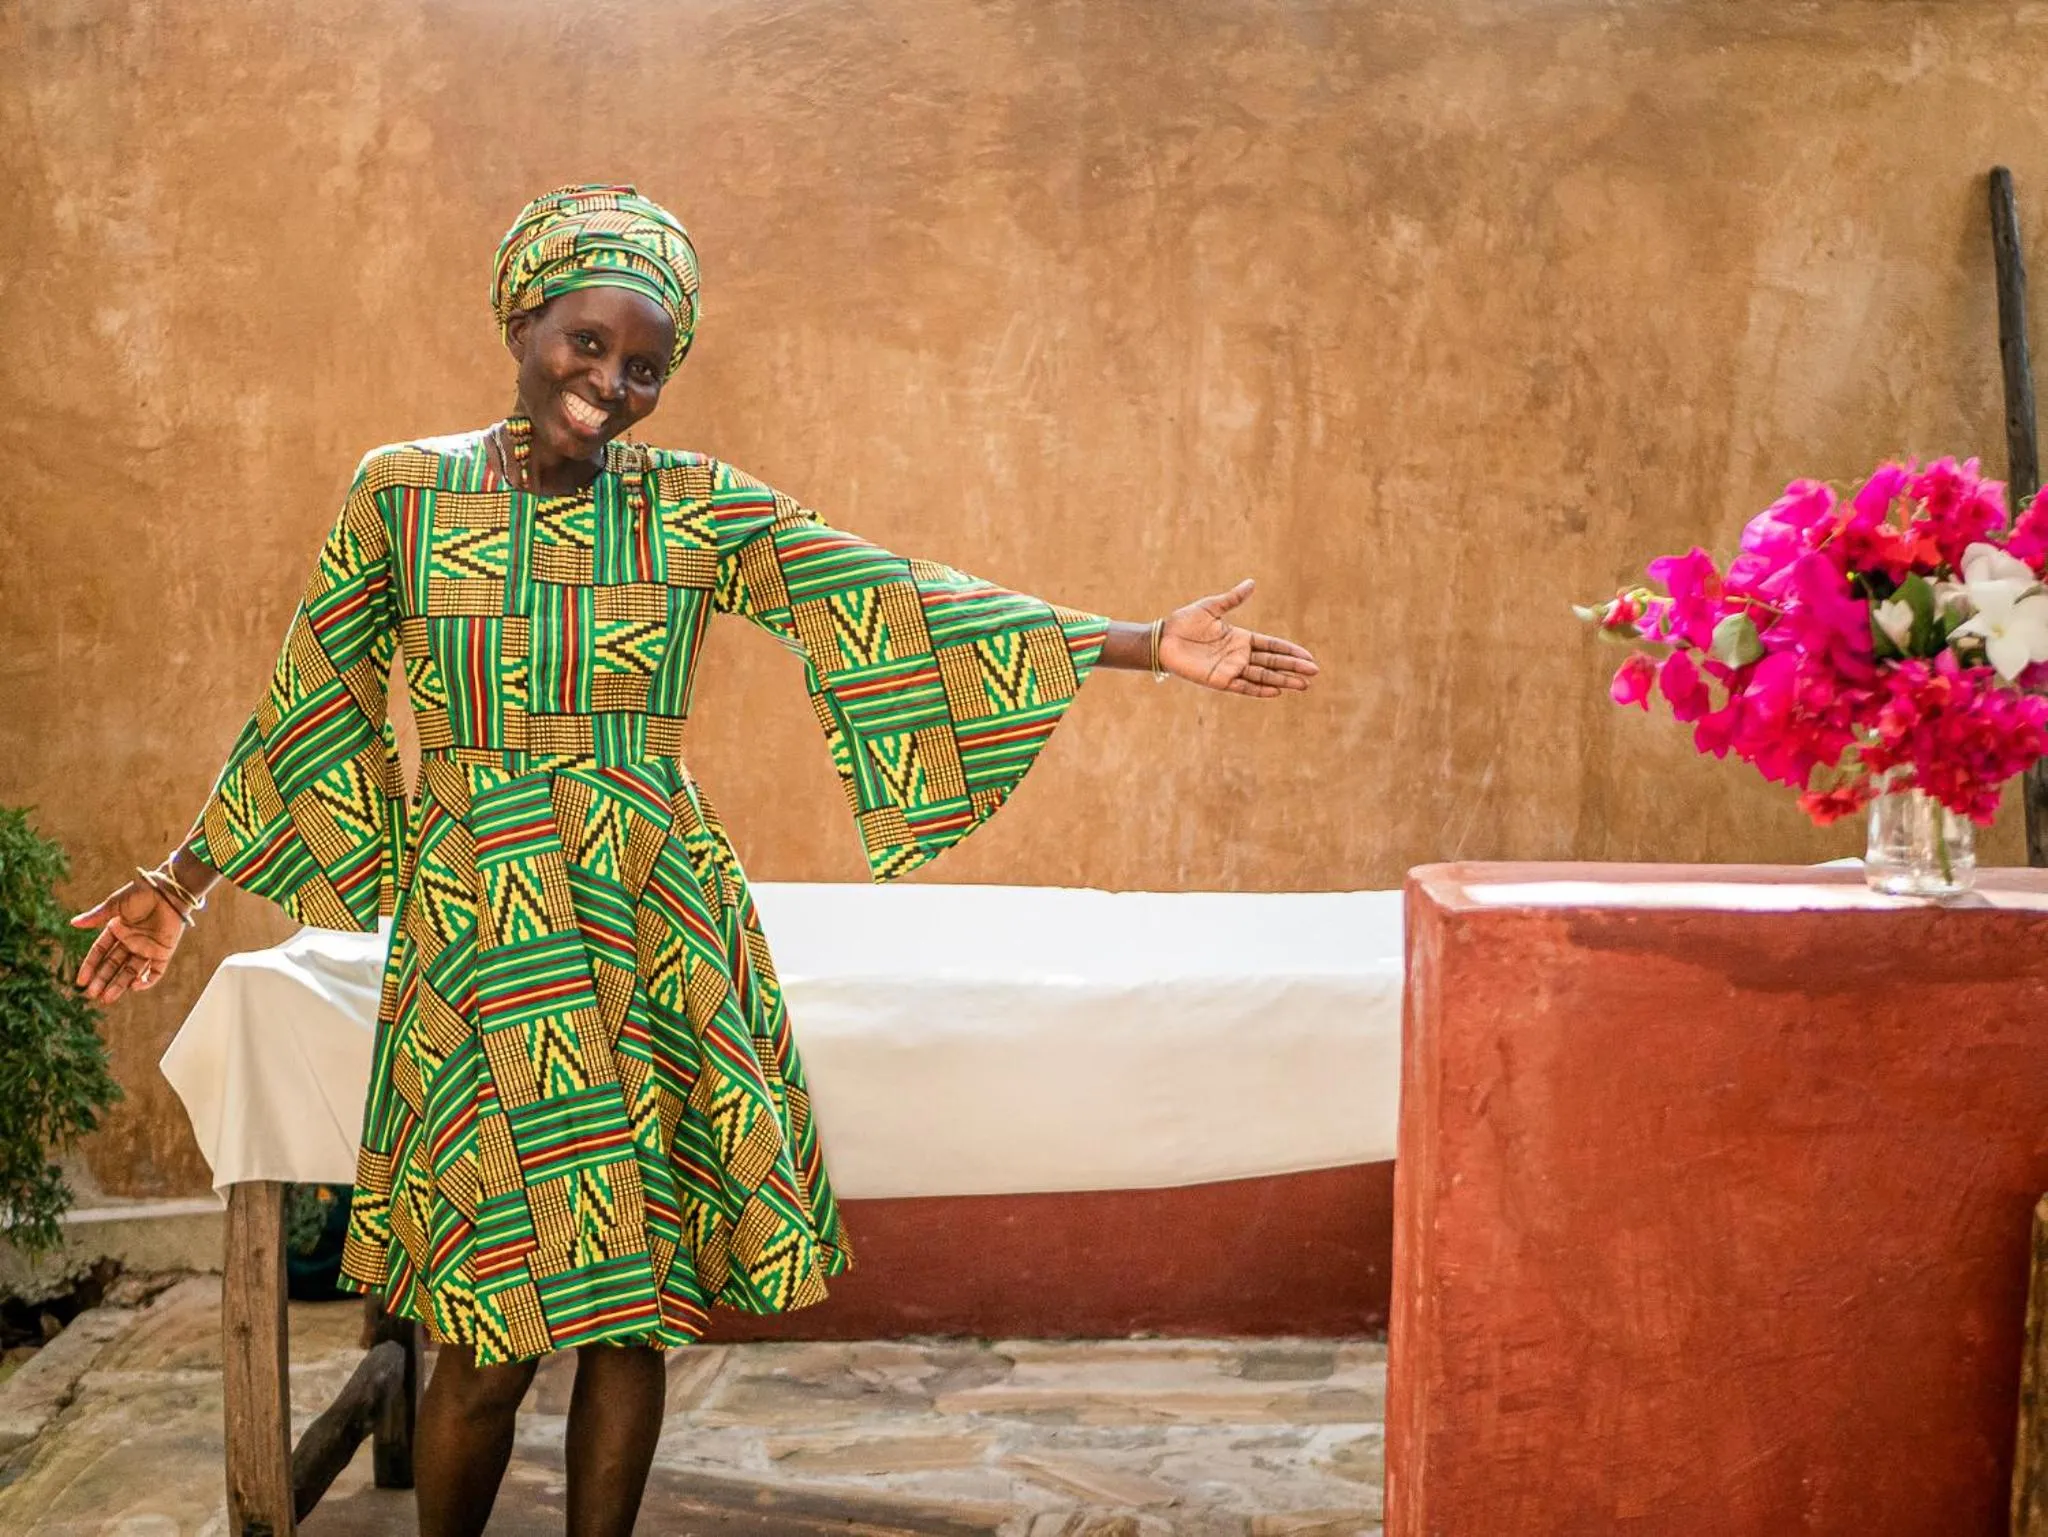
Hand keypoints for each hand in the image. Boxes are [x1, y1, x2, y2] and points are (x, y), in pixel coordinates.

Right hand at [70, 878, 185, 1002]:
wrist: (168, 892)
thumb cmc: (141, 894)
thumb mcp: (115, 905)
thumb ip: (96, 916)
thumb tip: (72, 923)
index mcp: (117, 930)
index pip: (100, 952)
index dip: (90, 966)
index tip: (80, 981)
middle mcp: (131, 942)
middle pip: (114, 965)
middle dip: (102, 980)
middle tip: (91, 995)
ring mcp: (147, 948)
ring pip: (131, 971)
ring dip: (119, 985)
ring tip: (106, 998)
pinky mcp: (163, 952)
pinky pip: (155, 971)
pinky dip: (146, 980)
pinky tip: (134, 986)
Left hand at [1159, 579, 1318, 696]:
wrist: (1163, 639)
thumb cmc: (1184, 622)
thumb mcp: (1211, 607)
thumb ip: (1233, 598)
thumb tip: (1252, 583)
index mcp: (1240, 638)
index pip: (1271, 646)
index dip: (1290, 651)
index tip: (1308, 657)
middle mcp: (1239, 655)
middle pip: (1272, 663)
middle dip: (1293, 668)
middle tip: (1314, 673)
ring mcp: (1230, 669)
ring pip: (1263, 676)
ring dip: (1283, 681)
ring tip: (1303, 685)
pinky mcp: (1219, 680)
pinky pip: (1243, 687)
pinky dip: (1259, 689)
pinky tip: (1276, 691)